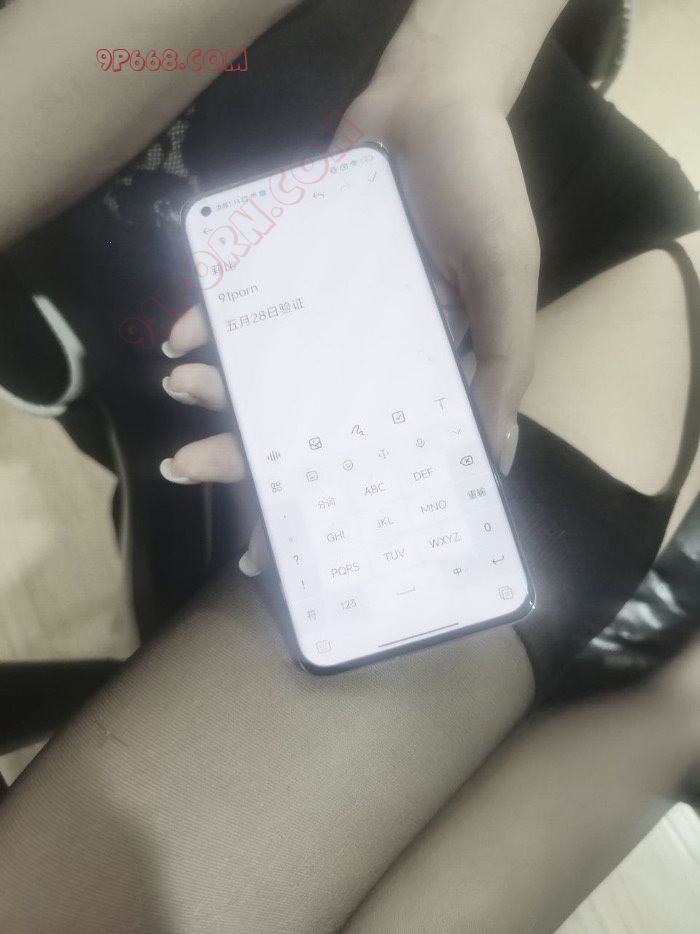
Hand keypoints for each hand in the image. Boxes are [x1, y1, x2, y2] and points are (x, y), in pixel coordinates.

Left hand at [159, 77, 539, 576]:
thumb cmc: (481, 189)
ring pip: (263, 368)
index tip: (276, 547)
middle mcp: (365, 353)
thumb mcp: (507, 278)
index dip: (323, 498)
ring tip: (179, 390)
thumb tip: (498, 456)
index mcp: (420, 369)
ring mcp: (323, 314)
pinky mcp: (291, 270)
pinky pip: (244, 306)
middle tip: (194, 470)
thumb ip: (502, 362)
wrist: (431, 96)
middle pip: (300, 419)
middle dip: (245, 449)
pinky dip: (207, 320)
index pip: (366, 453)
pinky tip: (178, 337)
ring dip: (216, 385)